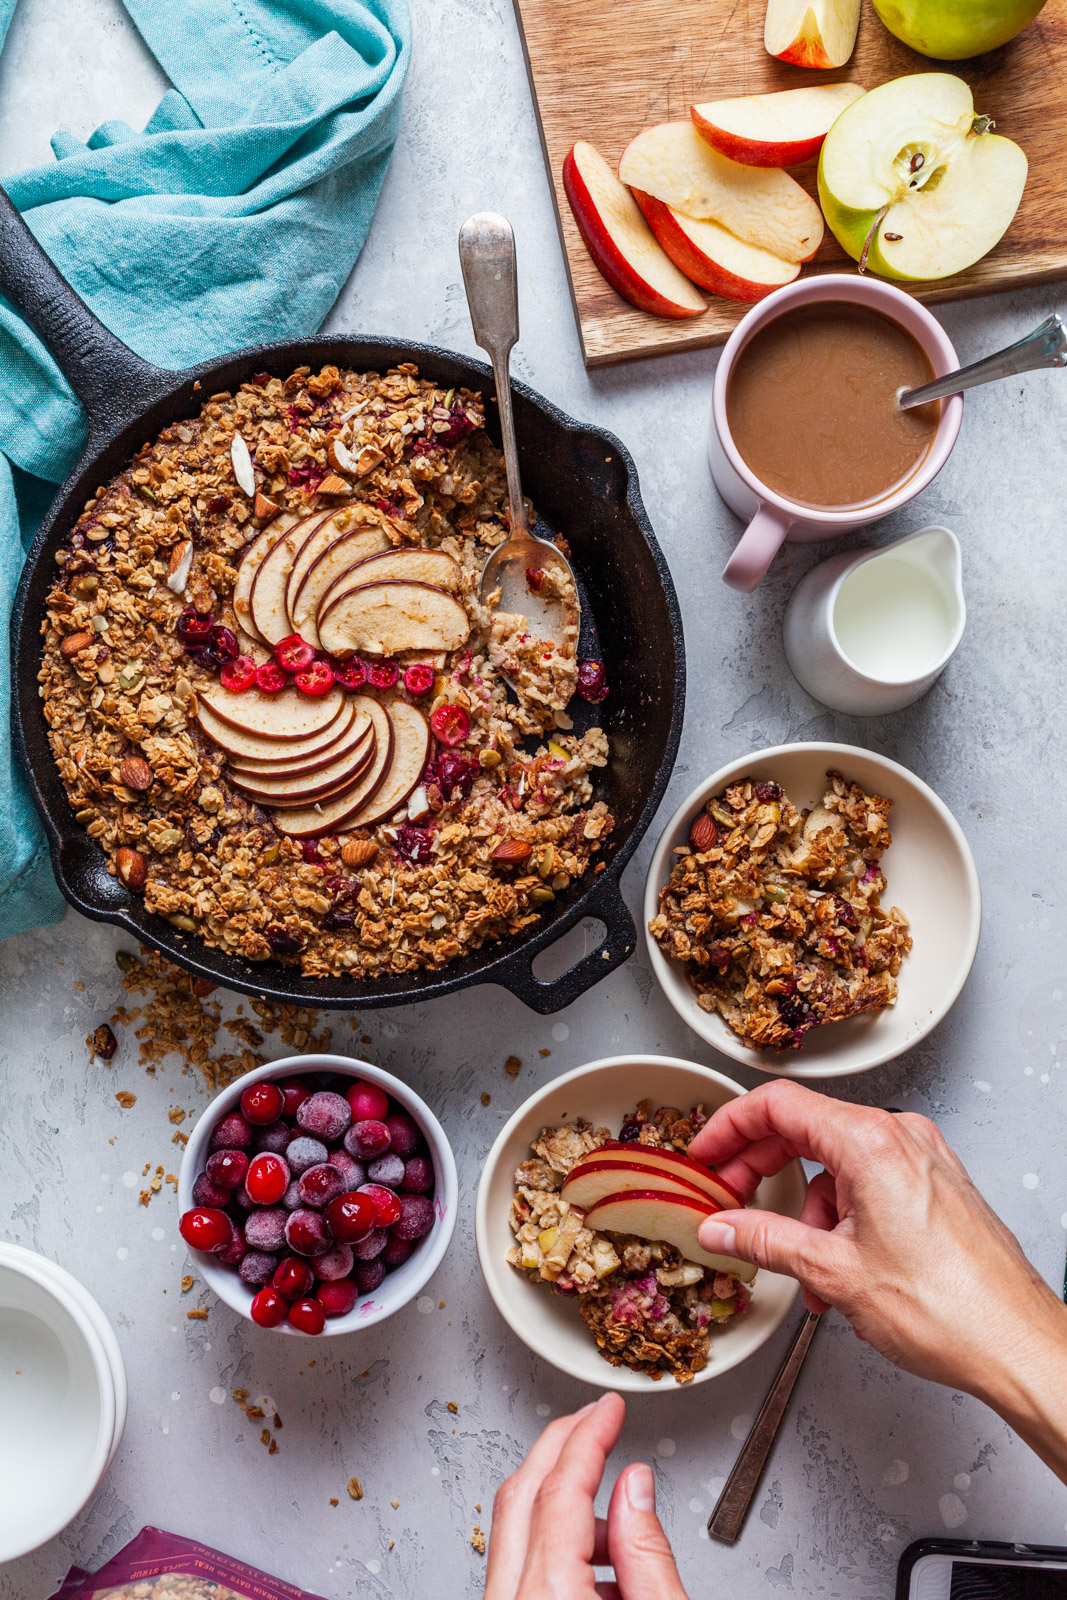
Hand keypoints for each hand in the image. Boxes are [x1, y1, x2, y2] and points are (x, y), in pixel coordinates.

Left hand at [484, 1392, 689, 1599]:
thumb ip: (648, 1554)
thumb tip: (635, 1484)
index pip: (561, 1489)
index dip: (590, 1436)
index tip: (609, 1409)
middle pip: (523, 1496)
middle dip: (563, 1446)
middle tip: (594, 1417)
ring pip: (516, 1531)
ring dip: (564, 1509)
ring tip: (620, 1520)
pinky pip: (519, 1571)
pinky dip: (555, 1550)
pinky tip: (602, 1566)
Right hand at [689, 1081, 1066, 1478]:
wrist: (1018, 1344)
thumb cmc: (950, 1309)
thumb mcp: (833, 1272)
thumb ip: (765, 1241)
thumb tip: (722, 1227)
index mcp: (871, 1142)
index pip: (778, 1105)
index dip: (729, 1127)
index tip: (704, 1154)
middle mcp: (901, 1138)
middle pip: (805, 1129)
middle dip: (761, 1169)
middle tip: (728, 1201)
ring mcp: (923, 1160)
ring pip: (837, 1164)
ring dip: (805, 1211)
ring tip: (798, 1268)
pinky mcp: (936, 1187)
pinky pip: (869, 1184)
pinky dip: (840, 1218)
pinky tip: (835, 1271)